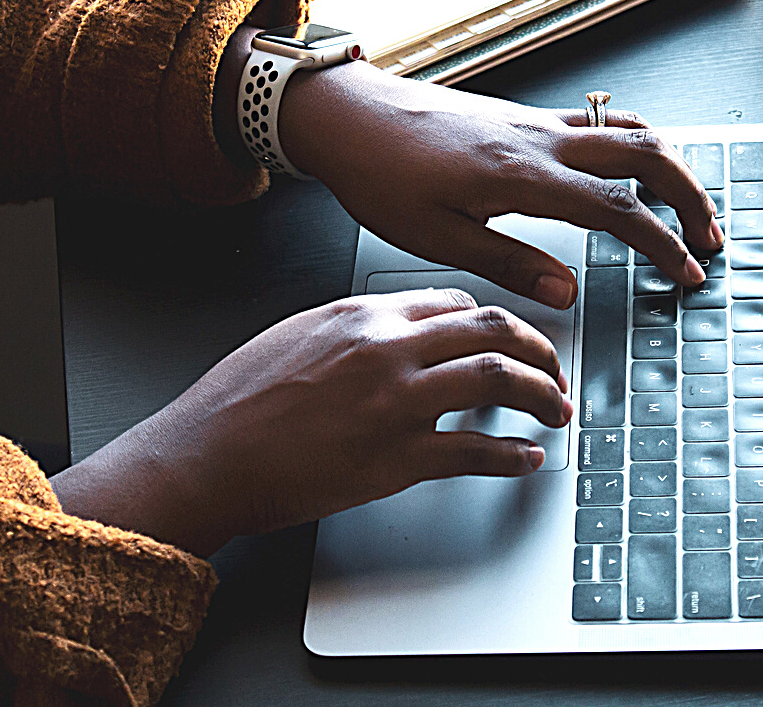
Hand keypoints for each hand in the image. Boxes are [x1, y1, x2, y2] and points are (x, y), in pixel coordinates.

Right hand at [52, 289, 570, 557]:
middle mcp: (389, 348)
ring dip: (543, 395)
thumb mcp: (297, 334)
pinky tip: (526, 460)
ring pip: (500, 379)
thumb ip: (355, 329)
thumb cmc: (238, 401)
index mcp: (364, 313)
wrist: (206, 455)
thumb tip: (399, 333)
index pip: (456, 303)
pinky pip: (477, 451)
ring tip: (556, 412)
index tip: (509, 341)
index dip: (495, 322)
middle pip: (494, 330)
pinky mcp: (397, 458)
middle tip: (554, 372)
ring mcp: (397, 402)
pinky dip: (513, 456)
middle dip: (539, 349)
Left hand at [278, 60, 722, 308]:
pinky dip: (633, 145)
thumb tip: (568, 293)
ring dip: (669, 165)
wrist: (349, 115)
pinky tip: (631, 170)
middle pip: (645, 153)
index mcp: (522, 175)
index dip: (662, 243)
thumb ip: (509, 264)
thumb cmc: (380, 174)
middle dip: (690, 194)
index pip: (618, 208)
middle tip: (709, 237)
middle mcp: (539, 139)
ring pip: (628, 129)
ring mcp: (535, 122)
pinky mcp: (523, 117)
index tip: (686, 273)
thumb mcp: (436, 239)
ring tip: (685, 205)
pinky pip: (598, 122)